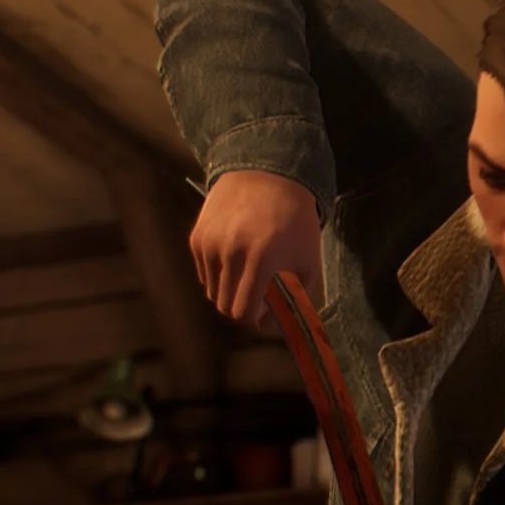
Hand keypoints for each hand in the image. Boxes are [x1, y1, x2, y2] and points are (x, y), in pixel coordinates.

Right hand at [189, 169, 321, 330]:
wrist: (268, 176)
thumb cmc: (295, 223)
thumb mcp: (307, 260)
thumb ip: (296, 299)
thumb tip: (274, 328)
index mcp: (262, 259)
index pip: (244, 312)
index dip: (255, 319)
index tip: (266, 312)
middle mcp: (232, 251)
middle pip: (225, 307)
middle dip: (243, 309)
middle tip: (259, 296)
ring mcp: (211, 244)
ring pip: (213, 293)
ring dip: (231, 292)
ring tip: (250, 274)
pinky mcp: (197, 238)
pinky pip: (205, 275)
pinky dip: (219, 275)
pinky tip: (237, 257)